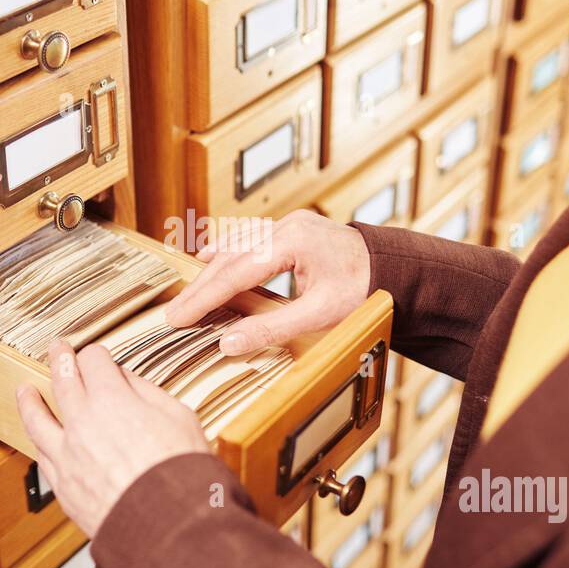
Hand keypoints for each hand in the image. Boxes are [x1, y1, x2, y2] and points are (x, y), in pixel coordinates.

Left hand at [15, 339, 209, 537]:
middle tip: (56, 349)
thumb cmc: (181, 473)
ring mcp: (68, 455)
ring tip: (24, 391)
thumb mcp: (178, 416)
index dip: (96, 354)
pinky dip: (38, 441)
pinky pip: (41, 456)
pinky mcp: (64, 486)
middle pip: (62, 380)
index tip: (97, 355)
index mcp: (113, 400)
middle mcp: (83, 423)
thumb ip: (147, 393)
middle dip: (59, 359)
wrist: (169, 525)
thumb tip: (127, 380)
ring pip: (37, 419)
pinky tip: (38, 438)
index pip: (94, 361)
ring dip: (30, 400)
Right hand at [165, 210, 370, 355]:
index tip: (179, 318)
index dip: (203, 299)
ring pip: (236, 247)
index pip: (234, 275)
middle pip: (229, 259)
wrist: (394, 268)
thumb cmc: (364, 289)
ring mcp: (289, 224)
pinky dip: (228, 255)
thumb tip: (229, 343)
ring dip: (211, 272)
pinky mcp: (292, 229)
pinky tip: (210, 259)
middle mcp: (286, 227)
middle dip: (200, 289)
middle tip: (175, 314)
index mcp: (292, 242)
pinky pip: (249, 240)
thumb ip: (271, 328)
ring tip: (187, 295)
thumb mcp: (320, 315)